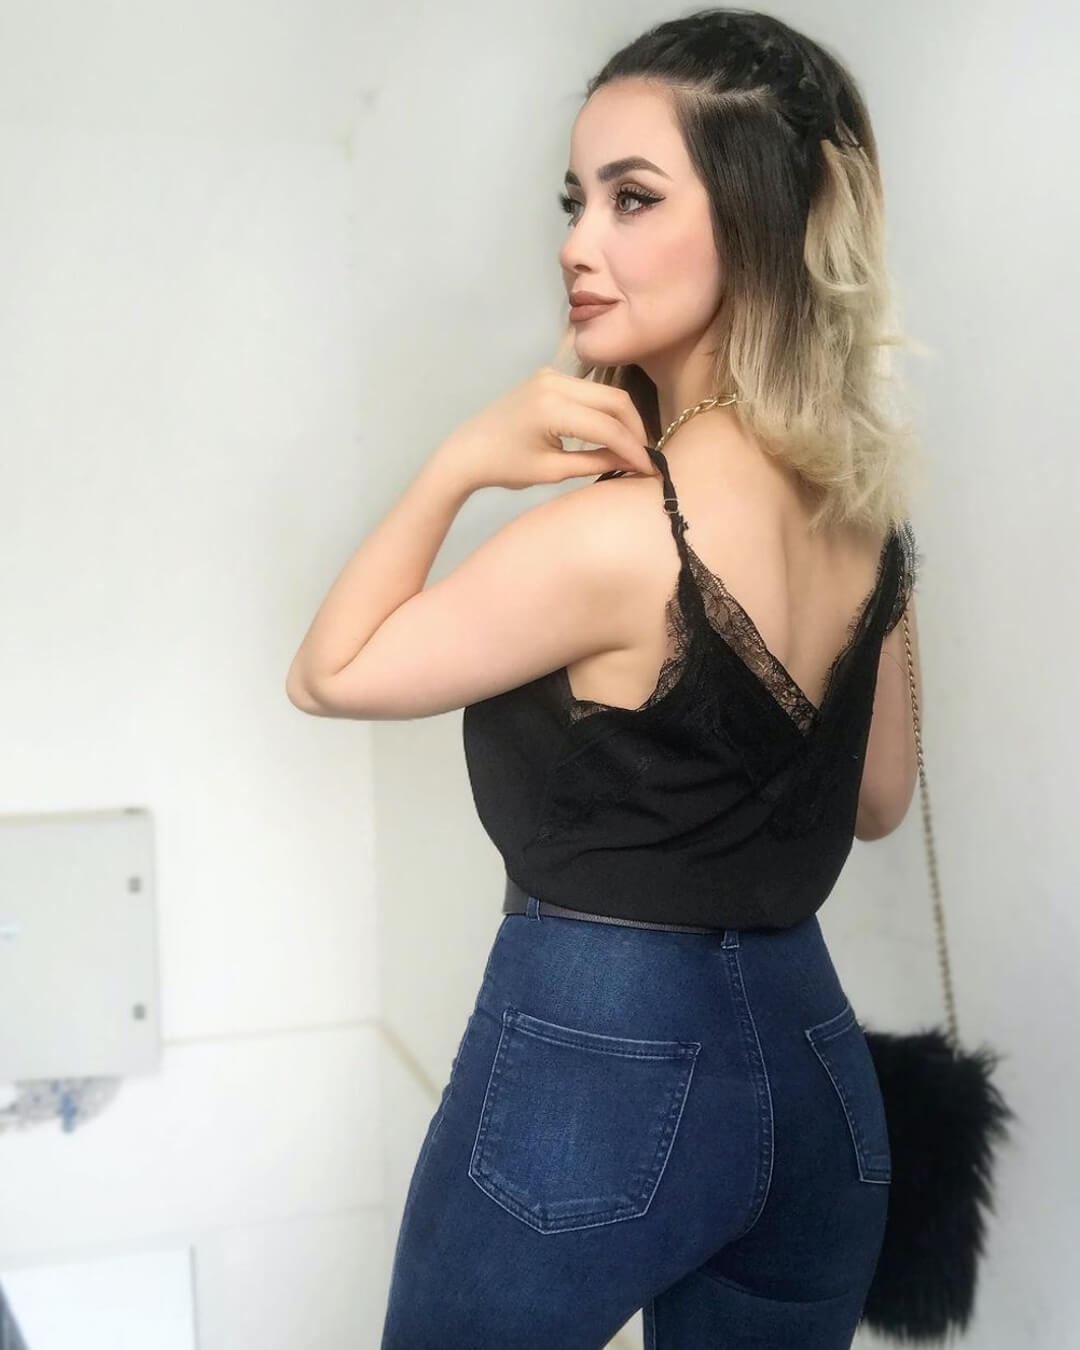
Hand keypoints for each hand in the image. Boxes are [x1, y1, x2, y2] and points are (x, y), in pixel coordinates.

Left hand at [435, 366, 658, 491]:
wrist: (468, 450)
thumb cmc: (506, 467)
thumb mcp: (554, 471)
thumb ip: (597, 463)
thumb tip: (635, 463)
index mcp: (552, 408)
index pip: (608, 427)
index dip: (633, 449)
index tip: (650, 469)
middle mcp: (555, 382)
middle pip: (615, 400)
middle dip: (635, 429)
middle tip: (646, 456)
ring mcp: (551, 374)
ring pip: (606, 393)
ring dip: (623, 419)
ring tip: (632, 447)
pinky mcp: (550, 376)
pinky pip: (590, 391)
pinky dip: (605, 411)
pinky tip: (612, 433)